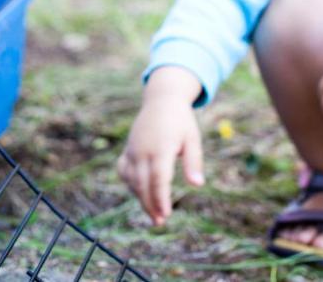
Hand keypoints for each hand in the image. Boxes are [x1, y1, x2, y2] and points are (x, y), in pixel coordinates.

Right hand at [117, 67, 204, 225]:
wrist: (161, 100)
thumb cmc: (181, 121)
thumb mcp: (192, 138)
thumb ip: (194, 161)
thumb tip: (197, 185)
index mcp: (161, 147)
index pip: (158, 178)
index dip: (161, 198)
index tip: (166, 214)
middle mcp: (143, 150)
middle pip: (143, 184)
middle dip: (150, 205)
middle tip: (160, 222)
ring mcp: (133, 150)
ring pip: (132, 180)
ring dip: (141, 198)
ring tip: (154, 214)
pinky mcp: (128, 150)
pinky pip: (124, 172)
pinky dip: (130, 185)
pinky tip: (140, 194)